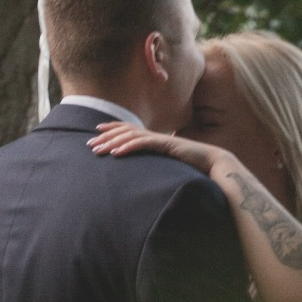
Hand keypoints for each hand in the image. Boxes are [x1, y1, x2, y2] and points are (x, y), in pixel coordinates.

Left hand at [87, 122, 228, 176]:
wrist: (213, 163)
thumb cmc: (192, 167)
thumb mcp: (168, 165)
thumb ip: (155, 164)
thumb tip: (144, 172)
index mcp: (155, 139)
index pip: (130, 130)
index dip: (113, 128)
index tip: (97, 131)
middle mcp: (156, 137)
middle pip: (126, 132)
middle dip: (106, 136)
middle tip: (89, 144)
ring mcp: (161, 140)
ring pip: (131, 137)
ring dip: (112, 142)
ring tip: (98, 149)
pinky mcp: (166, 146)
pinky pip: (144, 144)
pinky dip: (128, 147)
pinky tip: (116, 153)